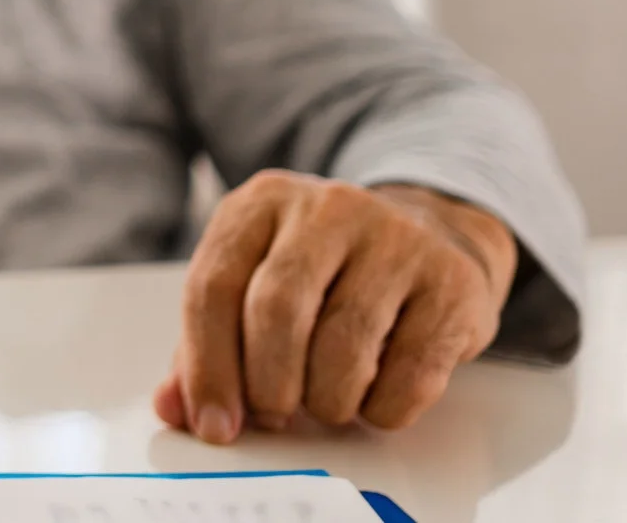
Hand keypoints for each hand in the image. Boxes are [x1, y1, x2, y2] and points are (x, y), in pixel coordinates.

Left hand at [156, 171, 517, 443]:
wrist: (431, 232)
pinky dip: (383, 408)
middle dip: (267, 385)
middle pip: (276, 310)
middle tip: (273, 416)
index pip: (213, 286)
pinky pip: (411, 372)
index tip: (213, 424)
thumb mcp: (256, 284)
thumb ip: (207, 344)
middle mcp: (328, 207)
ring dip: (326, 402)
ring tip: (325, 404)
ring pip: (343, 346)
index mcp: (261, 203)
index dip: (207, 367)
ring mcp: (396, 238)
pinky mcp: (452, 280)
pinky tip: (374, 401)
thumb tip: (174, 408)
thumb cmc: (326, 272)